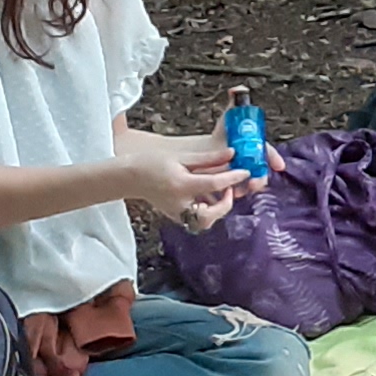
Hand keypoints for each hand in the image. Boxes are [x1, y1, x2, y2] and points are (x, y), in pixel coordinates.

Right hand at [120, 129, 256, 234]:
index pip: (215, 184)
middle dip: (226, 204)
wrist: (130, 177)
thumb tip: (232, 153)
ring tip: (219, 194)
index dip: (234, 177)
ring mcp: (177, 213)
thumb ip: (208, 158)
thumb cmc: (153, 163)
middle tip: (228, 190)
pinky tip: (208, 199)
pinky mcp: (175, 217)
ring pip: (205, 222)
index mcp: (182, 184)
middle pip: (210, 215)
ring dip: (217, 211)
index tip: (245, 171)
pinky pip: (197, 220)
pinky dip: (207, 213)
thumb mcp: (182, 156)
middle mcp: (180, 203)